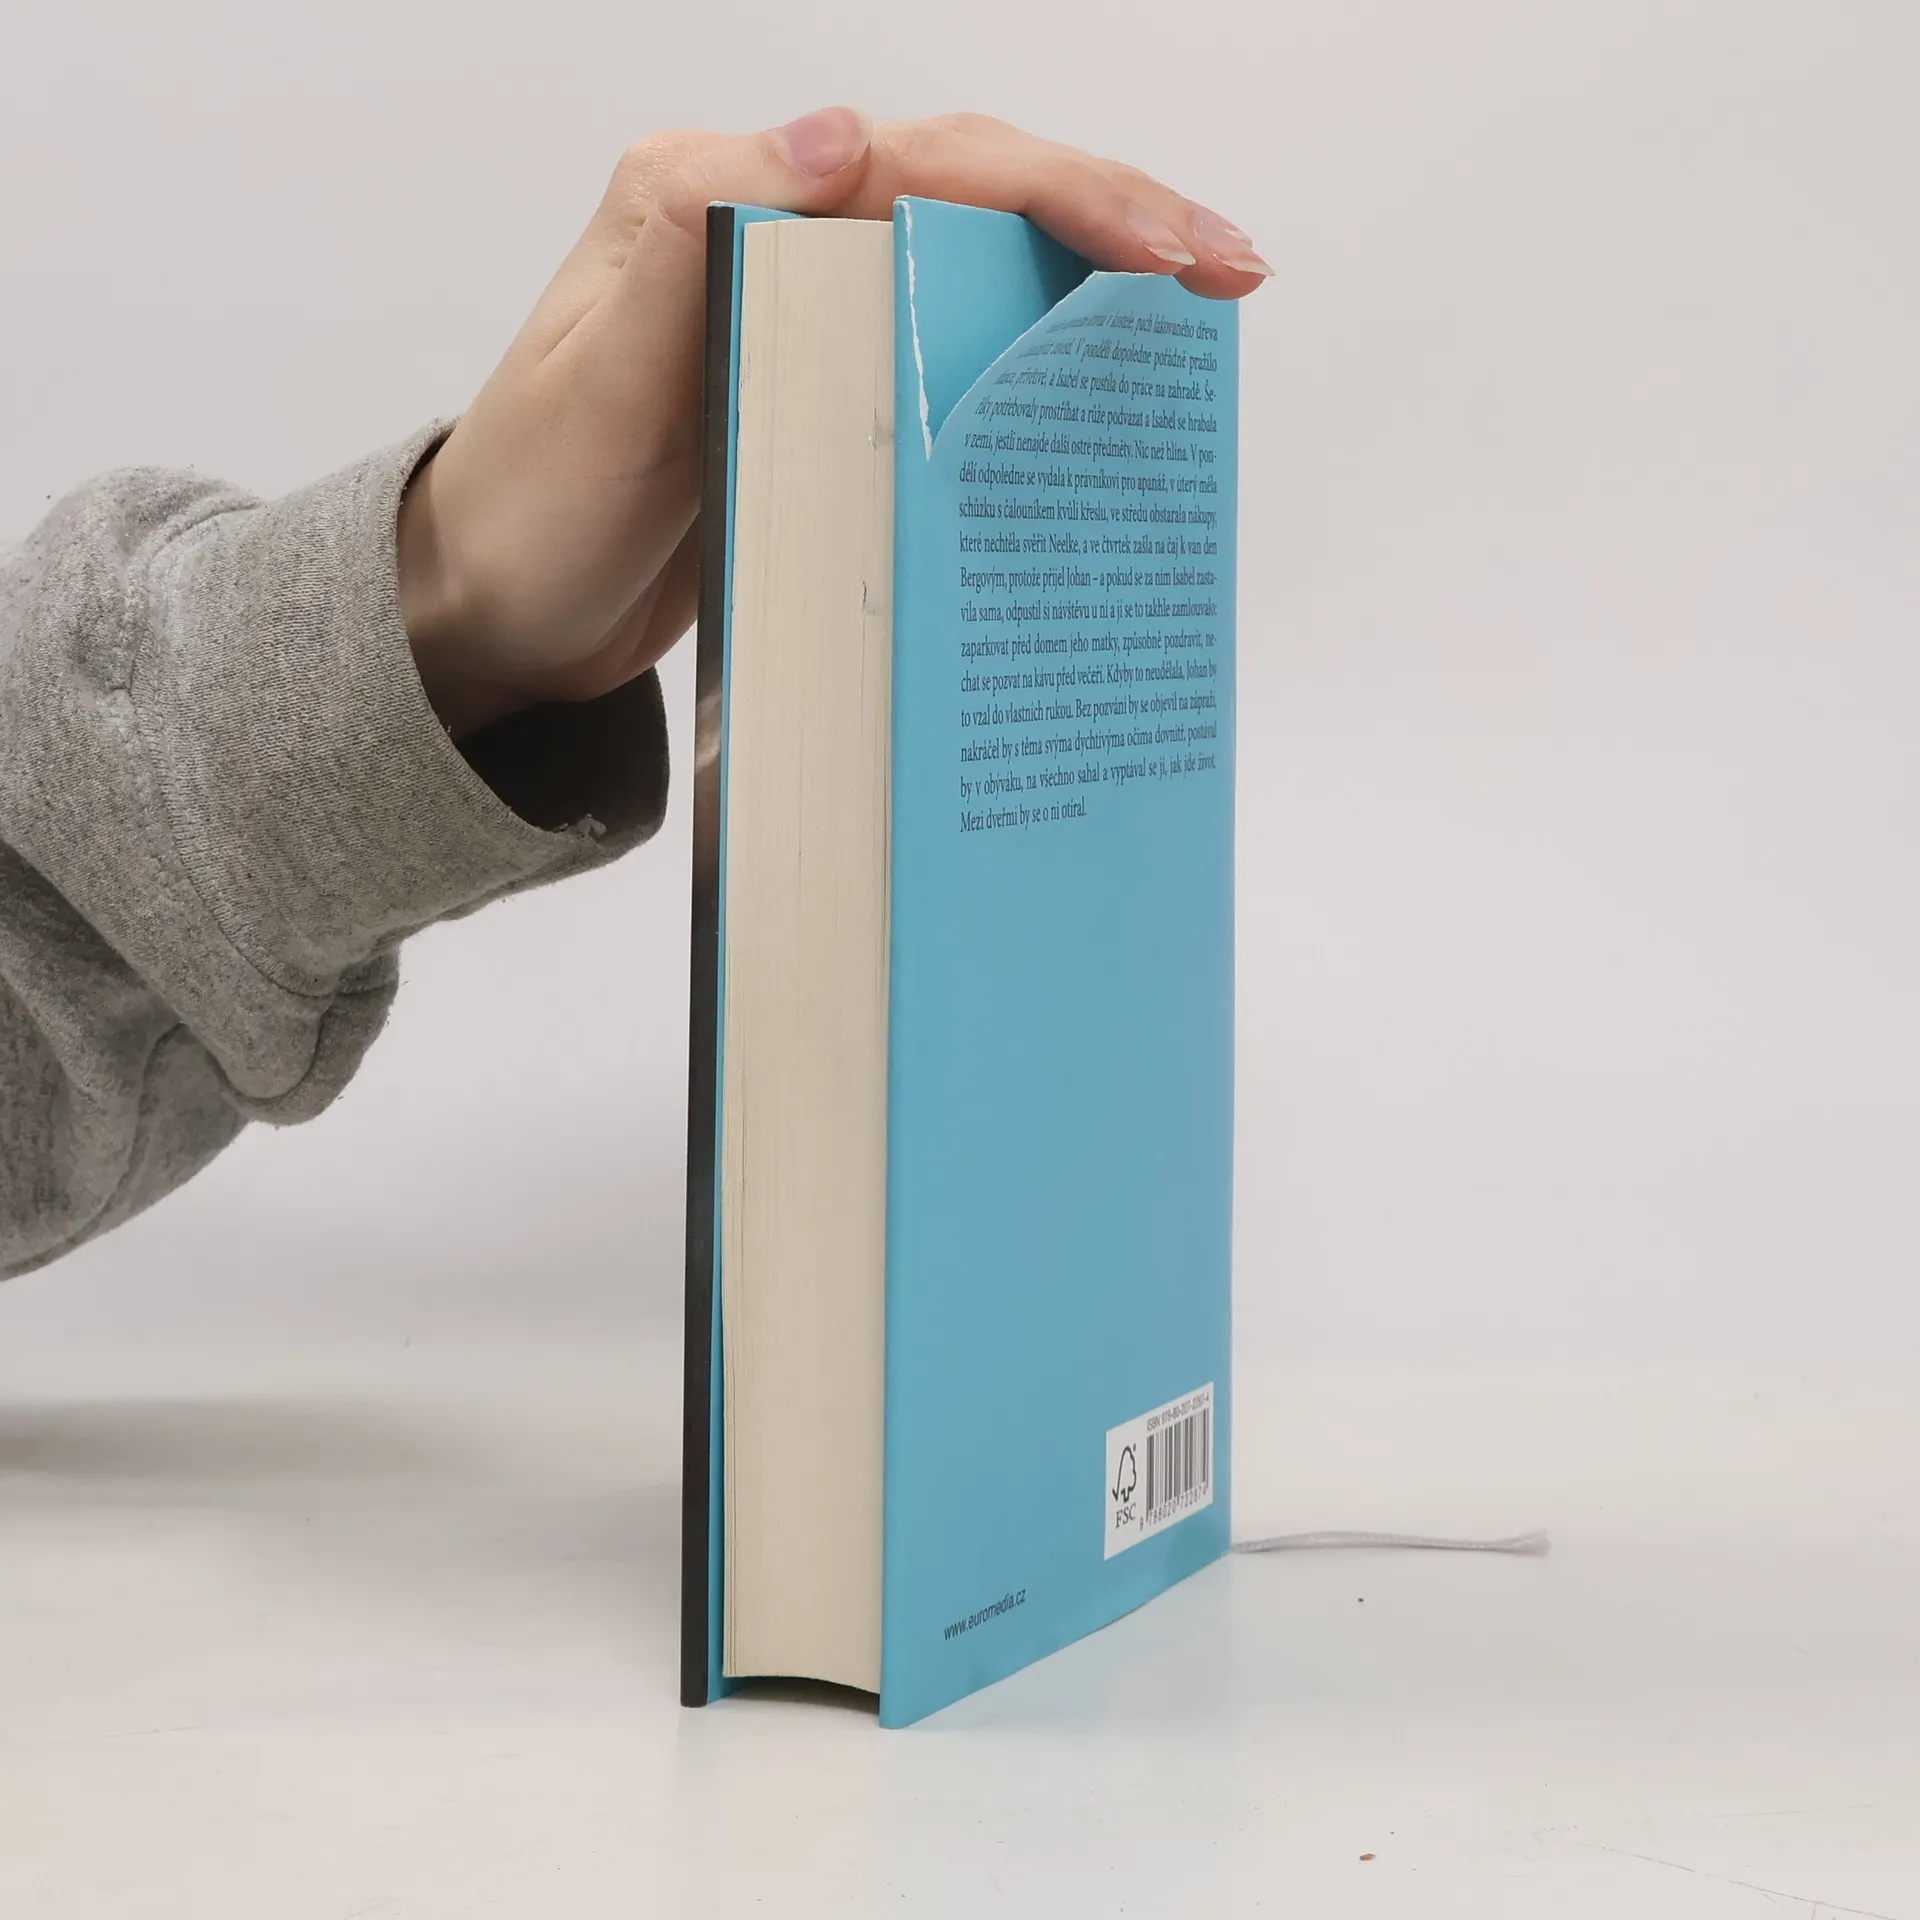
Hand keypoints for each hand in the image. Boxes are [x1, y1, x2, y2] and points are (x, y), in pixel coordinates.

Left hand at [398, 108, 1271, 737]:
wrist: (492, 611)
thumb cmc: (530, 504)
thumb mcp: (595, 380)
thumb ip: (696, 242)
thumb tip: (842, 136)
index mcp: (718, 197)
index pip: (925, 162)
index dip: (1061, 193)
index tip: (1165, 251)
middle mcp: (768, 233)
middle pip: (972, 194)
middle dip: (1114, 218)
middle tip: (1232, 271)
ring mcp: (799, 313)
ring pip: (972, 262)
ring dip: (1089, 278)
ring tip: (1199, 317)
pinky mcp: (818, 391)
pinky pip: (944, 347)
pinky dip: (1029, 353)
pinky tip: (1096, 393)